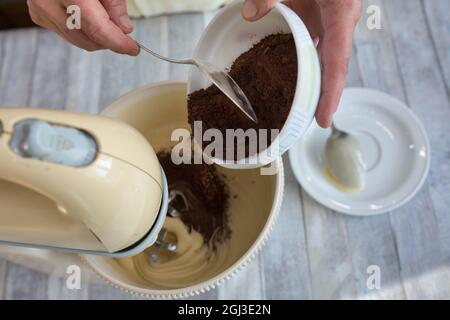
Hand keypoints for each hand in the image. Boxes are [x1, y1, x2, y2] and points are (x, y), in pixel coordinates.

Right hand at [27, 0, 138, 54]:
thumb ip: (115, 4)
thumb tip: (124, 29)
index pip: (97, 29)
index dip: (117, 42)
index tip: (132, 48)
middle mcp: (49, 1)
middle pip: (86, 39)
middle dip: (108, 41)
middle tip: (123, 33)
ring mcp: (41, 10)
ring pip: (76, 40)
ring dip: (96, 37)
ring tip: (105, 21)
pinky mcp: (38, 15)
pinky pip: (66, 33)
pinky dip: (82, 31)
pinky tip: (88, 18)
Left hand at [242, 0, 361, 127]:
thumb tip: (248, 15)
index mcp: (341, 13)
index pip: (337, 60)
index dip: (331, 92)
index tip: (323, 119)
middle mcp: (339, 22)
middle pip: (331, 66)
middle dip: (320, 95)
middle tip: (306, 122)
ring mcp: (330, 21)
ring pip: (320, 58)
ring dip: (307, 81)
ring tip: (292, 105)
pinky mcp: (319, 17)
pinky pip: (310, 44)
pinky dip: (297, 60)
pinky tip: (282, 72)